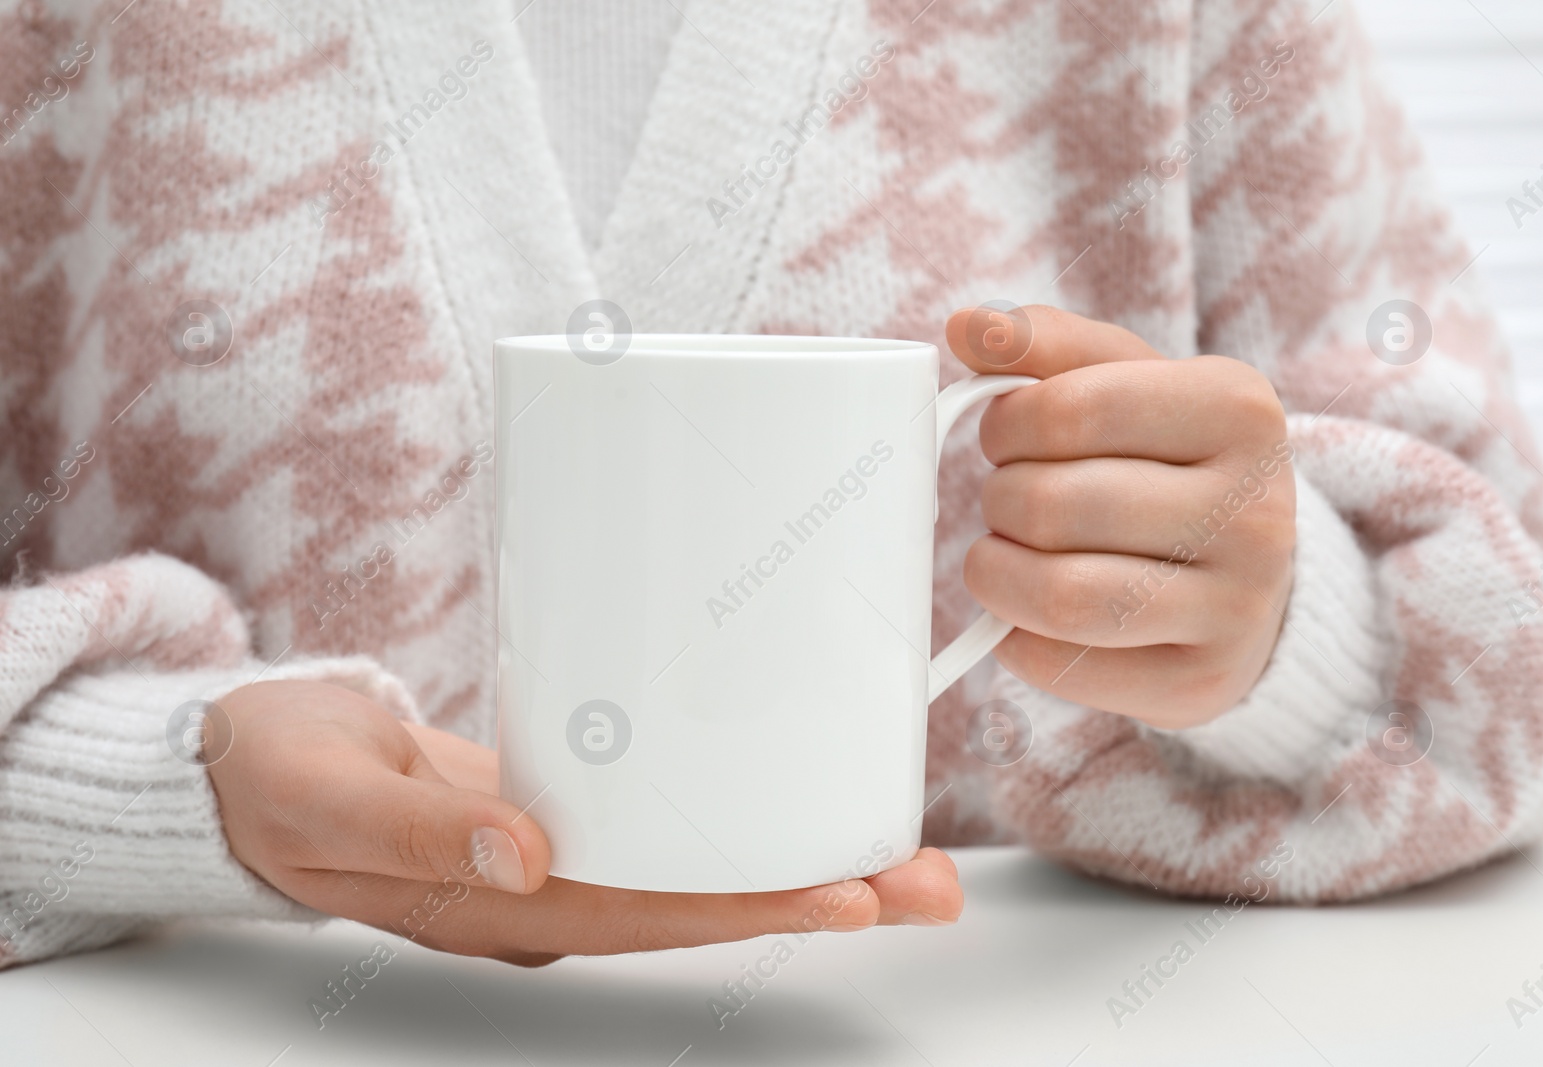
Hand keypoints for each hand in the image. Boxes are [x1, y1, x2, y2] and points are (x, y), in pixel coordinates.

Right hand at [207, 680, 962, 966]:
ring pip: (697, 868)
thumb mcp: (327, 796)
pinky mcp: (564, 805)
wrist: (254, 765)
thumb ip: (419, 826)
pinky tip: (792, 793)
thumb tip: (526, 850)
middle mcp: (549, 888)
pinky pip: (667, 824)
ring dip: (800, 859)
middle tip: (927, 881)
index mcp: (499, 903)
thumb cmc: (283, 780)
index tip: (851, 892)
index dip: (756, 908)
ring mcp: (561, 853)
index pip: (653, 916)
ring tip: (902, 848)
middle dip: (819, 896)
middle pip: (704, 903)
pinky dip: (739, 816)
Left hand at [947, 305, 1295, 727]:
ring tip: (1004, 556)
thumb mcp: (1129, 384)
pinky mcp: (1201, 682)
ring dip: (996, 574)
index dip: (1006, 424)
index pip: (1069, 409)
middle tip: (1011, 500)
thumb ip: (1046, 346)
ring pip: (1058, 595)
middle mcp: (1256, 509)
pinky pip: (1061, 663)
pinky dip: (1018, 639)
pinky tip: (1035, 615)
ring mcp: (1237, 606)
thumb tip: (964, 325)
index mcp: (1240, 408)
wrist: (1251, 582)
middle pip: (1052, 505)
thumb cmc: (1167, 466)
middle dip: (1001, 501)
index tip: (1005, 435)